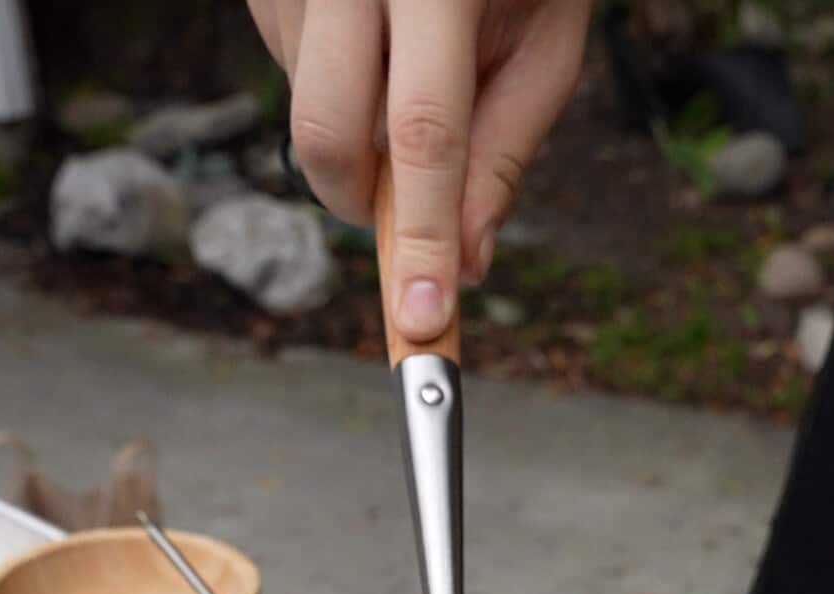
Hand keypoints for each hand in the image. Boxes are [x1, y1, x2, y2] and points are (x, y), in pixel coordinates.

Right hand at [248, 0, 590, 341]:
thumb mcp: (546, 35)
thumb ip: (505, 148)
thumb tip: (465, 264)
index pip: (423, 130)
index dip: (421, 236)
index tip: (421, 318)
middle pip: (326, 132)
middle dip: (362, 204)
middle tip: (404, 216)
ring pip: (303, 109)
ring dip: (356, 133)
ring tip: (407, 63)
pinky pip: (286, 71)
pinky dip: (332, 87)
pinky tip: (370, 39)